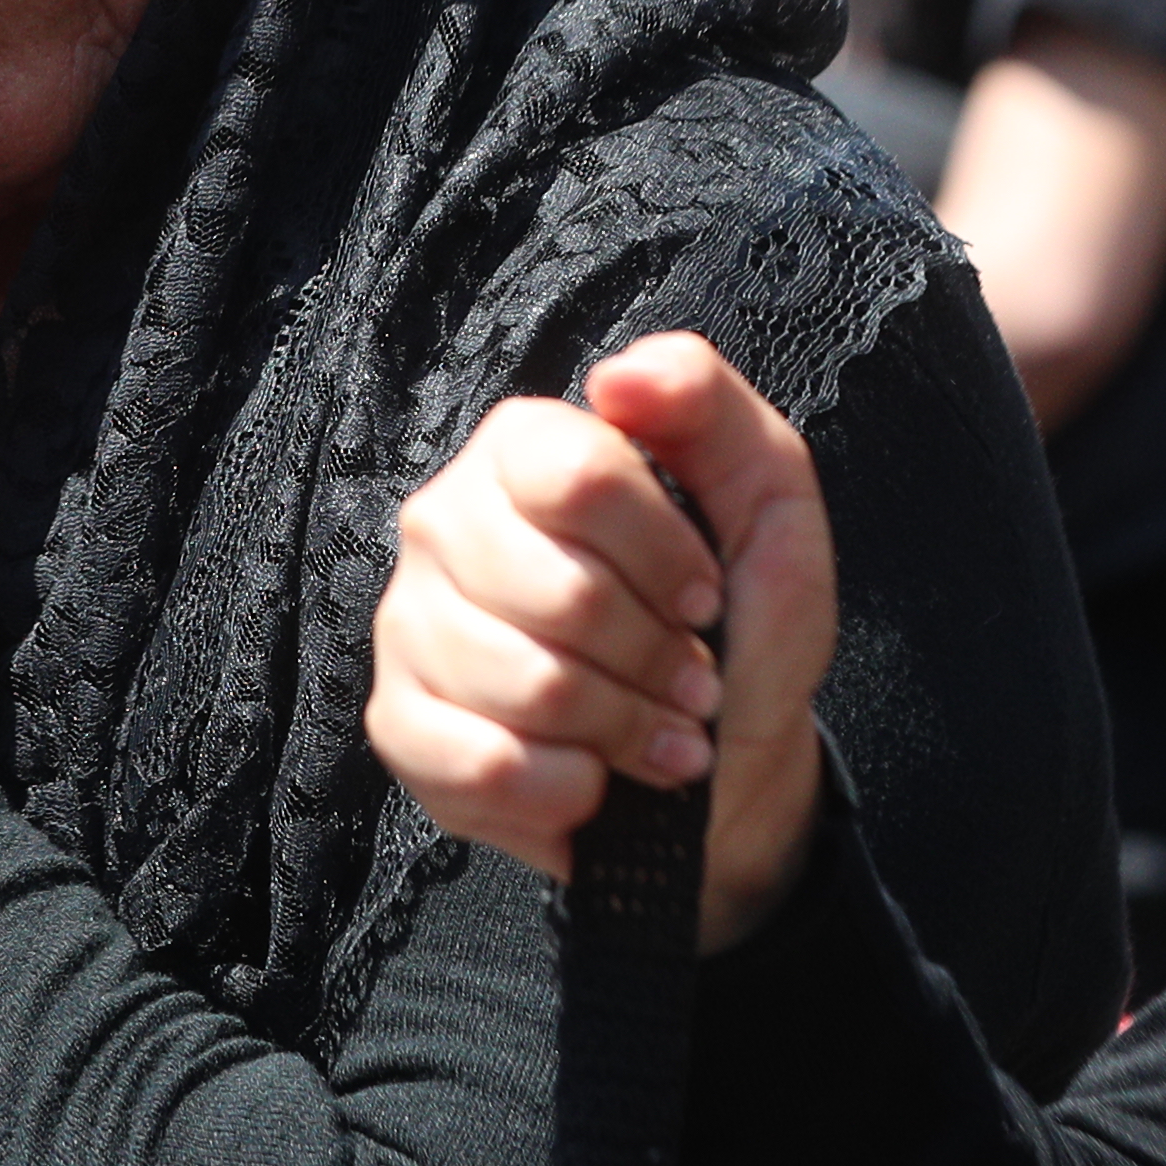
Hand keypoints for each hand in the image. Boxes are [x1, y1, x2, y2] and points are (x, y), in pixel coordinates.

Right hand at [366, 334, 838, 945]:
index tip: (705, 597)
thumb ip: (707, 406)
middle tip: (693, 681)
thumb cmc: (738, 623)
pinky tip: (594, 779)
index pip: (580, 478)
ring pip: (529, 687)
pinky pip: (484, 766)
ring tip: (659, 735)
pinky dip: (569, 788)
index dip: (665, 555)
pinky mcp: (400, 726)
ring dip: (627, 729)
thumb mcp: (765, 498)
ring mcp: (408, 626)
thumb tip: (619, 377)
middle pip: (562, 594)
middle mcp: (443, 523)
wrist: (722, 760)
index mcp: (520, 450)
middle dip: (657, 656)